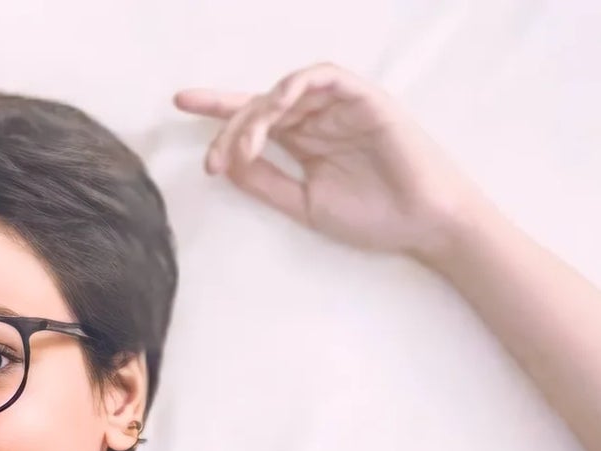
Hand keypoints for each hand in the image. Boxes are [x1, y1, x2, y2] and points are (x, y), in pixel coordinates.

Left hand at [173, 62, 480, 261]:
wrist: (420, 224)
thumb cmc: (371, 216)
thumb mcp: (303, 203)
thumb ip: (266, 182)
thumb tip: (226, 164)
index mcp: (302, 142)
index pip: (254, 119)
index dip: (218, 108)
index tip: (180, 103)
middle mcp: (317, 119)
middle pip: (260, 106)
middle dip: (230, 129)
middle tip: (215, 161)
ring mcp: (340, 107)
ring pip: (285, 91)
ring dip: (258, 114)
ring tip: (245, 148)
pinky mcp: (364, 98)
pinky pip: (325, 77)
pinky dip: (296, 86)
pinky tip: (277, 104)